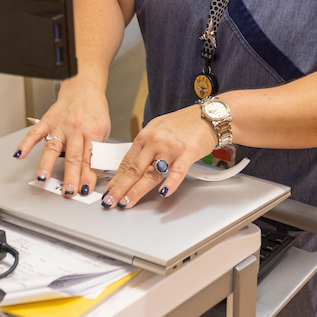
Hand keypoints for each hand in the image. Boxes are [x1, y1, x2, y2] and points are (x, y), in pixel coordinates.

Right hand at [13, 79, 110, 196]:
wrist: (83, 87)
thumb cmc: (94, 110)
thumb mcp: (104, 130)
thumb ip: (97, 150)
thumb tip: (93, 173)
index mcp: (92, 132)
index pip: (90, 160)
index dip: (87, 177)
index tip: (84, 190)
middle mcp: (75, 130)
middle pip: (73, 157)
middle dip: (71, 176)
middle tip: (68, 192)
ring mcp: (60, 125)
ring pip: (53, 147)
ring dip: (47, 164)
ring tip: (42, 178)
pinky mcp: (47, 121)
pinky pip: (35, 133)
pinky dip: (26, 144)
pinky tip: (20, 154)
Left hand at [101, 104, 216, 208]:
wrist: (207, 115)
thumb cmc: (183, 124)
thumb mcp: (157, 129)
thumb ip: (145, 146)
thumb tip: (132, 164)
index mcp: (145, 136)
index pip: (126, 161)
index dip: (116, 179)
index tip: (108, 191)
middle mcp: (155, 141)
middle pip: (134, 169)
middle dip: (120, 187)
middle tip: (110, 201)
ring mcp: (171, 147)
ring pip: (151, 172)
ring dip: (137, 190)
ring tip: (127, 201)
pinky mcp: (188, 152)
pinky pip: (178, 170)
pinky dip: (170, 183)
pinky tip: (164, 192)